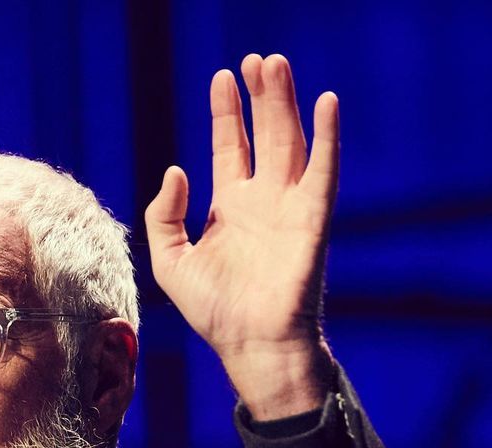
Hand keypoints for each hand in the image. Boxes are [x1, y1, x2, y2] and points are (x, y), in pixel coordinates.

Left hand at [145, 53, 339, 418]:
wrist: (249, 343)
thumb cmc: (213, 311)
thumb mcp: (170, 263)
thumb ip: (164, 217)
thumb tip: (176, 171)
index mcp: (229, 208)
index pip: (230, 147)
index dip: (227, 113)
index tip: (223, 77)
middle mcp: (261, 201)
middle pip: (264, 134)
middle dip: (260, 96)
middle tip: (256, 60)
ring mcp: (289, 208)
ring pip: (291, 142)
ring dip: (286, 103)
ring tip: (275, 65)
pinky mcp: (312, 221)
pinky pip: (322, 172)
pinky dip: (327, 138)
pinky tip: (326, 103)